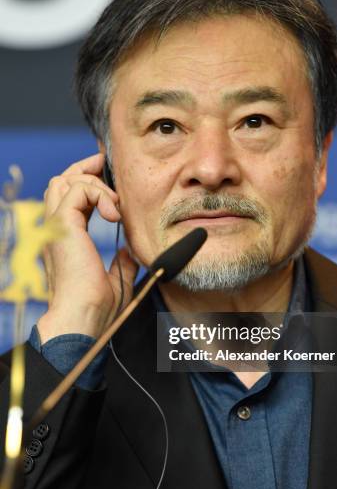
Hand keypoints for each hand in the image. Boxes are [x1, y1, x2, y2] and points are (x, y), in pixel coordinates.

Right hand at [37, 153, 137, 342]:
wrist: (82, 319)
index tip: (109, 179)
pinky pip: (77, 190)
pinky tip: (114, 214)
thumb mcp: (116, 280)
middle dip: (86, 169)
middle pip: (61, 181)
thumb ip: (120, 263)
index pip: (69, 198)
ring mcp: (56, 227)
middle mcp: (56, 230)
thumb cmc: (96, 309)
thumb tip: (128, 251)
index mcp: (65, 240)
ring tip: (114, 205)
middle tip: (107, 168)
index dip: (88, 183)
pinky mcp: (63, 226)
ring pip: (65, 180)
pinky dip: (98, 194)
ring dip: (93, 182)